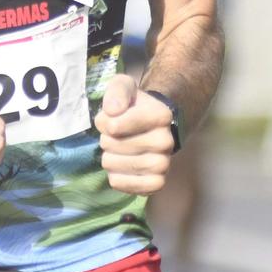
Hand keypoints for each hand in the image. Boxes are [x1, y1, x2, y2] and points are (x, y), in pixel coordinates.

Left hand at [96, 75, 175, 195]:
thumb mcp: (124, 87)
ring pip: (114, 165)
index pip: (114, 125)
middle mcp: (166, 141)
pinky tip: (120, 167)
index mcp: (161, 115)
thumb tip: (112, 110)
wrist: (150, 128)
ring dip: (108, 157)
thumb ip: (117, 91)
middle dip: (106, 138)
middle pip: (112, 145)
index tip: (112, 117)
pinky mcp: (156, 183)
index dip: (105, 122)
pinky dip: (115, 176)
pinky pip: (121, 184)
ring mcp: (163, 164)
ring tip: (118, 149)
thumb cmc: (133, 107)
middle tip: (116, 134)